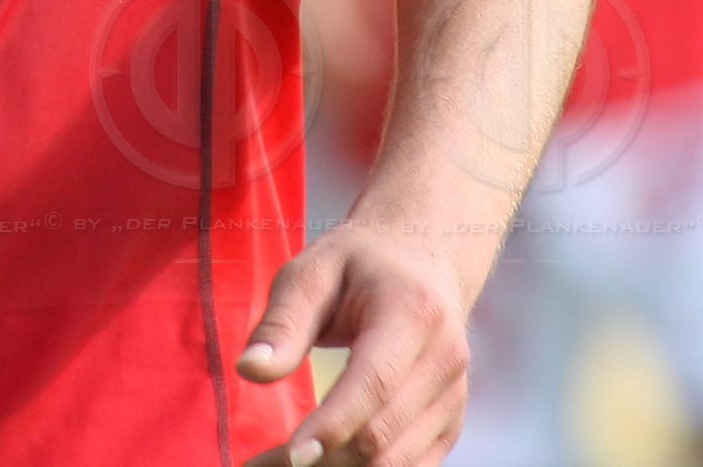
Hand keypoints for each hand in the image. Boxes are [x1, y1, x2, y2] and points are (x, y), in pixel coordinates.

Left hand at [238, 224, 471, 466]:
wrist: (426, 257)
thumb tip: (249, 369)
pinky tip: (323, 464)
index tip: (290, 456)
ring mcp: (453, 397)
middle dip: (322, 459)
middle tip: (261, 464)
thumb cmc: (361, 263)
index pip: (375, 382)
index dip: (333, 425)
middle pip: (382, 434)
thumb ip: (283, 322)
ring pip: (395, 463)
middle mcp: (445, 359)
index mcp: (414, 312)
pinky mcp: (451, 423)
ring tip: (282, 463)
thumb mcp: (313, 271)